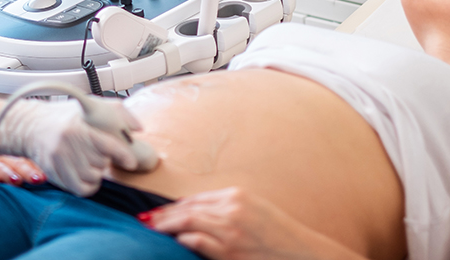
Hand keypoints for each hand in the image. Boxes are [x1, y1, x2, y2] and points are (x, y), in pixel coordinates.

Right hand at [0, 97, 140, 196]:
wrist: (31, 125)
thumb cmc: (64, 115)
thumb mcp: (90, 104)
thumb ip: (117, 111)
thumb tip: (138, 128)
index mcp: (78, 125)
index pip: (106, 144)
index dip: (123, 155)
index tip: (131, 161)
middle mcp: (67, 142)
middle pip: (101, 163)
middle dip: (105, 159)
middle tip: (98, 151)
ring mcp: (58, 159)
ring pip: (92, 177)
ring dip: (96, 171)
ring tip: (90, 160)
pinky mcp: (53, 173)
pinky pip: (81, 189)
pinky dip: (89, 185)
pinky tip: (87, 174)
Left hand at [138, 187, 353, 259]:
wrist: (306, 255)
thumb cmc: (281, 237)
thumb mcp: (256, 212)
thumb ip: (228, 210)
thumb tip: (197, 215)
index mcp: (238, 196)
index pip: (196, 199)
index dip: (174, 206)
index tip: (157, 211)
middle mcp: (233, 209)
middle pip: (188, 208)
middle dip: (163, 214)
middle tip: (144, 220)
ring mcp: (231, 232)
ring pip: (189, 222)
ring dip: (166, 226)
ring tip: (151, 229)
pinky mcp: (231, 253)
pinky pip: (199, 243)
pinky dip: (184, 240)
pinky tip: (175, 241)